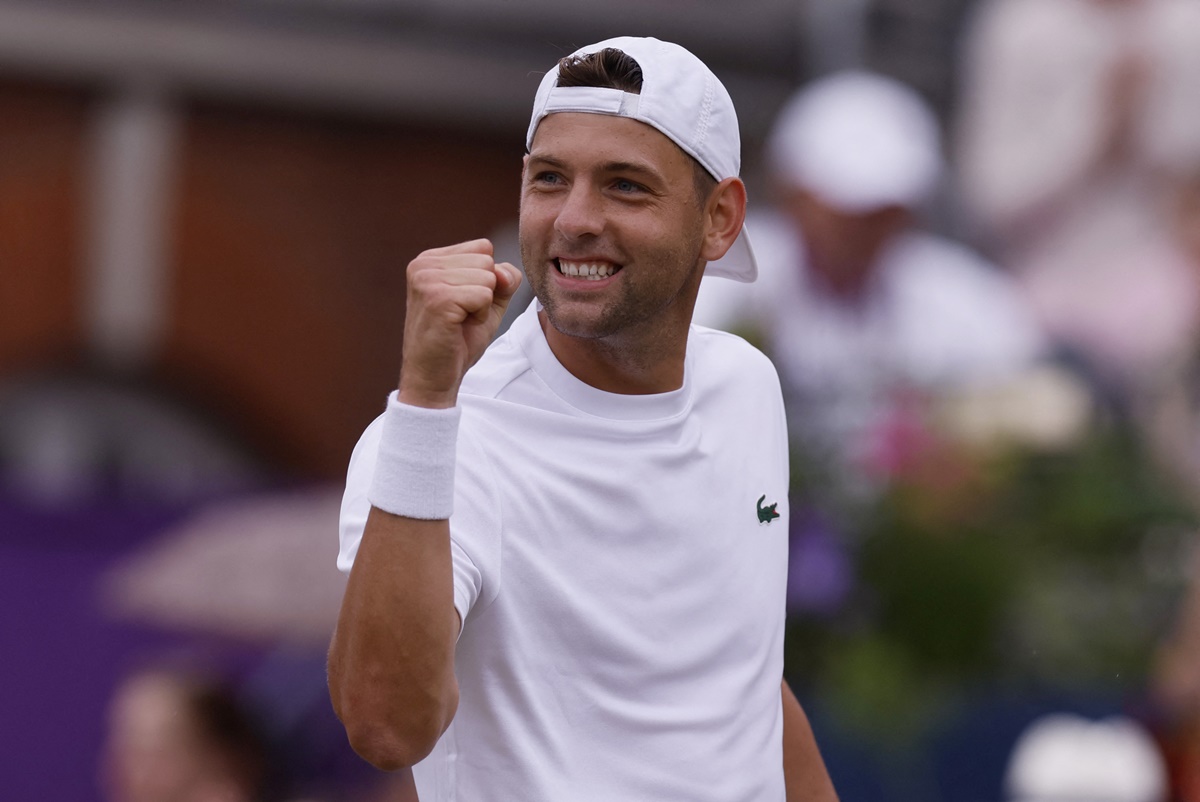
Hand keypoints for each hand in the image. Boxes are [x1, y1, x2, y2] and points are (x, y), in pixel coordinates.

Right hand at [397, 239, 521, 407]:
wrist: (434, 376)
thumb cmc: (458, 339)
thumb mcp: (488, 301)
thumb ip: (503, 278)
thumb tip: (501, 272)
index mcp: (431, 259)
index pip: (483, 247)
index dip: (487, 279)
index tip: (464, 302)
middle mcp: (424, 264)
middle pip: (487, 261)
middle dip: (485, 292)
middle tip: (462, 315)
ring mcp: (427, 279)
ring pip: (488, 277)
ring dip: (483, 306)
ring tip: (459, 321)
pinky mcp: (437, 298)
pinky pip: (484, 296)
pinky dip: (480, 316)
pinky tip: (459, 327)